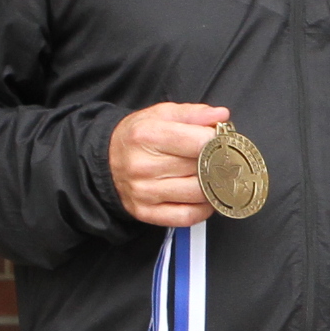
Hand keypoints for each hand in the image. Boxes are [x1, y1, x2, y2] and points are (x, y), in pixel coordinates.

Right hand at [109, 103, 230, 226]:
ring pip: (199, 194)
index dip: (218, 142)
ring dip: (214, 187)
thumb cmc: (137, 137)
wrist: (107, 160)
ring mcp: (144, 192)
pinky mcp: (146, 212)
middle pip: (202, 169)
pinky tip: (204, 197)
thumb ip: (193, 114)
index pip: (199, 143)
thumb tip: (220, 115)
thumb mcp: (161, 114)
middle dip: (218, 163)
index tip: (222, 142)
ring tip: (212, 176)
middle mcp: (144, 166)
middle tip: (221, 158)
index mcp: (148, 136)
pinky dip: (204, 209)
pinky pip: (187, 216)